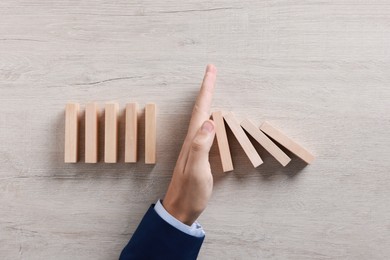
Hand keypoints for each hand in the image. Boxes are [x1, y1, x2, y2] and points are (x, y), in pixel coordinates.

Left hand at [163, 64, 216, 224]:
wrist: (180, 208)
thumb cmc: (189, 192)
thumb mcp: (197, 170)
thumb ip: (201, 146)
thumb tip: (209, 122)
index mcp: (193, 140)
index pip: (201, 109)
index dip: (206, 89)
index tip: (210, 70)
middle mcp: (192, 140)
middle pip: (201, 109)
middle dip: (207, 89)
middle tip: (212, 72)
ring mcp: (195, 147)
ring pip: (202, 118)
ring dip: (207, 101)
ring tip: (211, 87)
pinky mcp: (198, 154)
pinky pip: (205, 130)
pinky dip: (209, 118)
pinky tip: (211, 118)